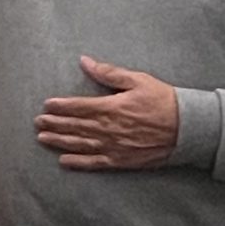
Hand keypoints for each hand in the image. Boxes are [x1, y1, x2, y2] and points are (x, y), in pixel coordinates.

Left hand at [36, 57, 179, 170]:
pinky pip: (95, 163)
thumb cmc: (163, 101)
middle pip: (74, 126)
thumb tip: (85, 61)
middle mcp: (107, 129)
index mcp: (110, 107)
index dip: (60, 106)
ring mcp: (113, 146)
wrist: (186, 128)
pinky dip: (78, 162)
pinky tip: (64, 161)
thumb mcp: (138, 80)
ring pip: (80, 144)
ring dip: (60, 141)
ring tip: (43, 139)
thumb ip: (109, 73)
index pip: (78, 106)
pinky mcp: (121, 160)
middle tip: (38, 122)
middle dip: (54, 123)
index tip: (46, 105)